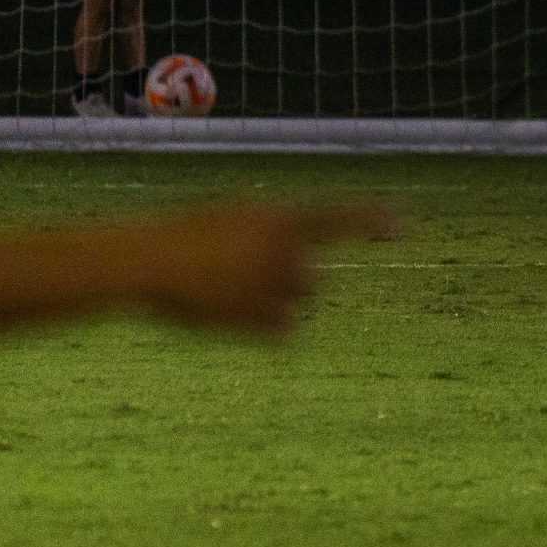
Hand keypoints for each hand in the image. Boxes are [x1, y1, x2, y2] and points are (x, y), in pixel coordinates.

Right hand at [153, 203, 398, 336]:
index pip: (337, 218)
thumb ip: (270, 230)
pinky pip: (281, 329)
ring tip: (225, 292)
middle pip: (312, 280)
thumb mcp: (230, 216)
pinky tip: (226, 313)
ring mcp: (278, 286)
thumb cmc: (182, 235)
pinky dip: (258, 326)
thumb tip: (295, 251)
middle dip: (287, 282)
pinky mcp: (265, 319)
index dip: (370, 221)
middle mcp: (288, 252)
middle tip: (242, 276)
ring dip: (269, 304)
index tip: (398, 227)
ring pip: (294, 305)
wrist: (148, 261)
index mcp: (281, 219)